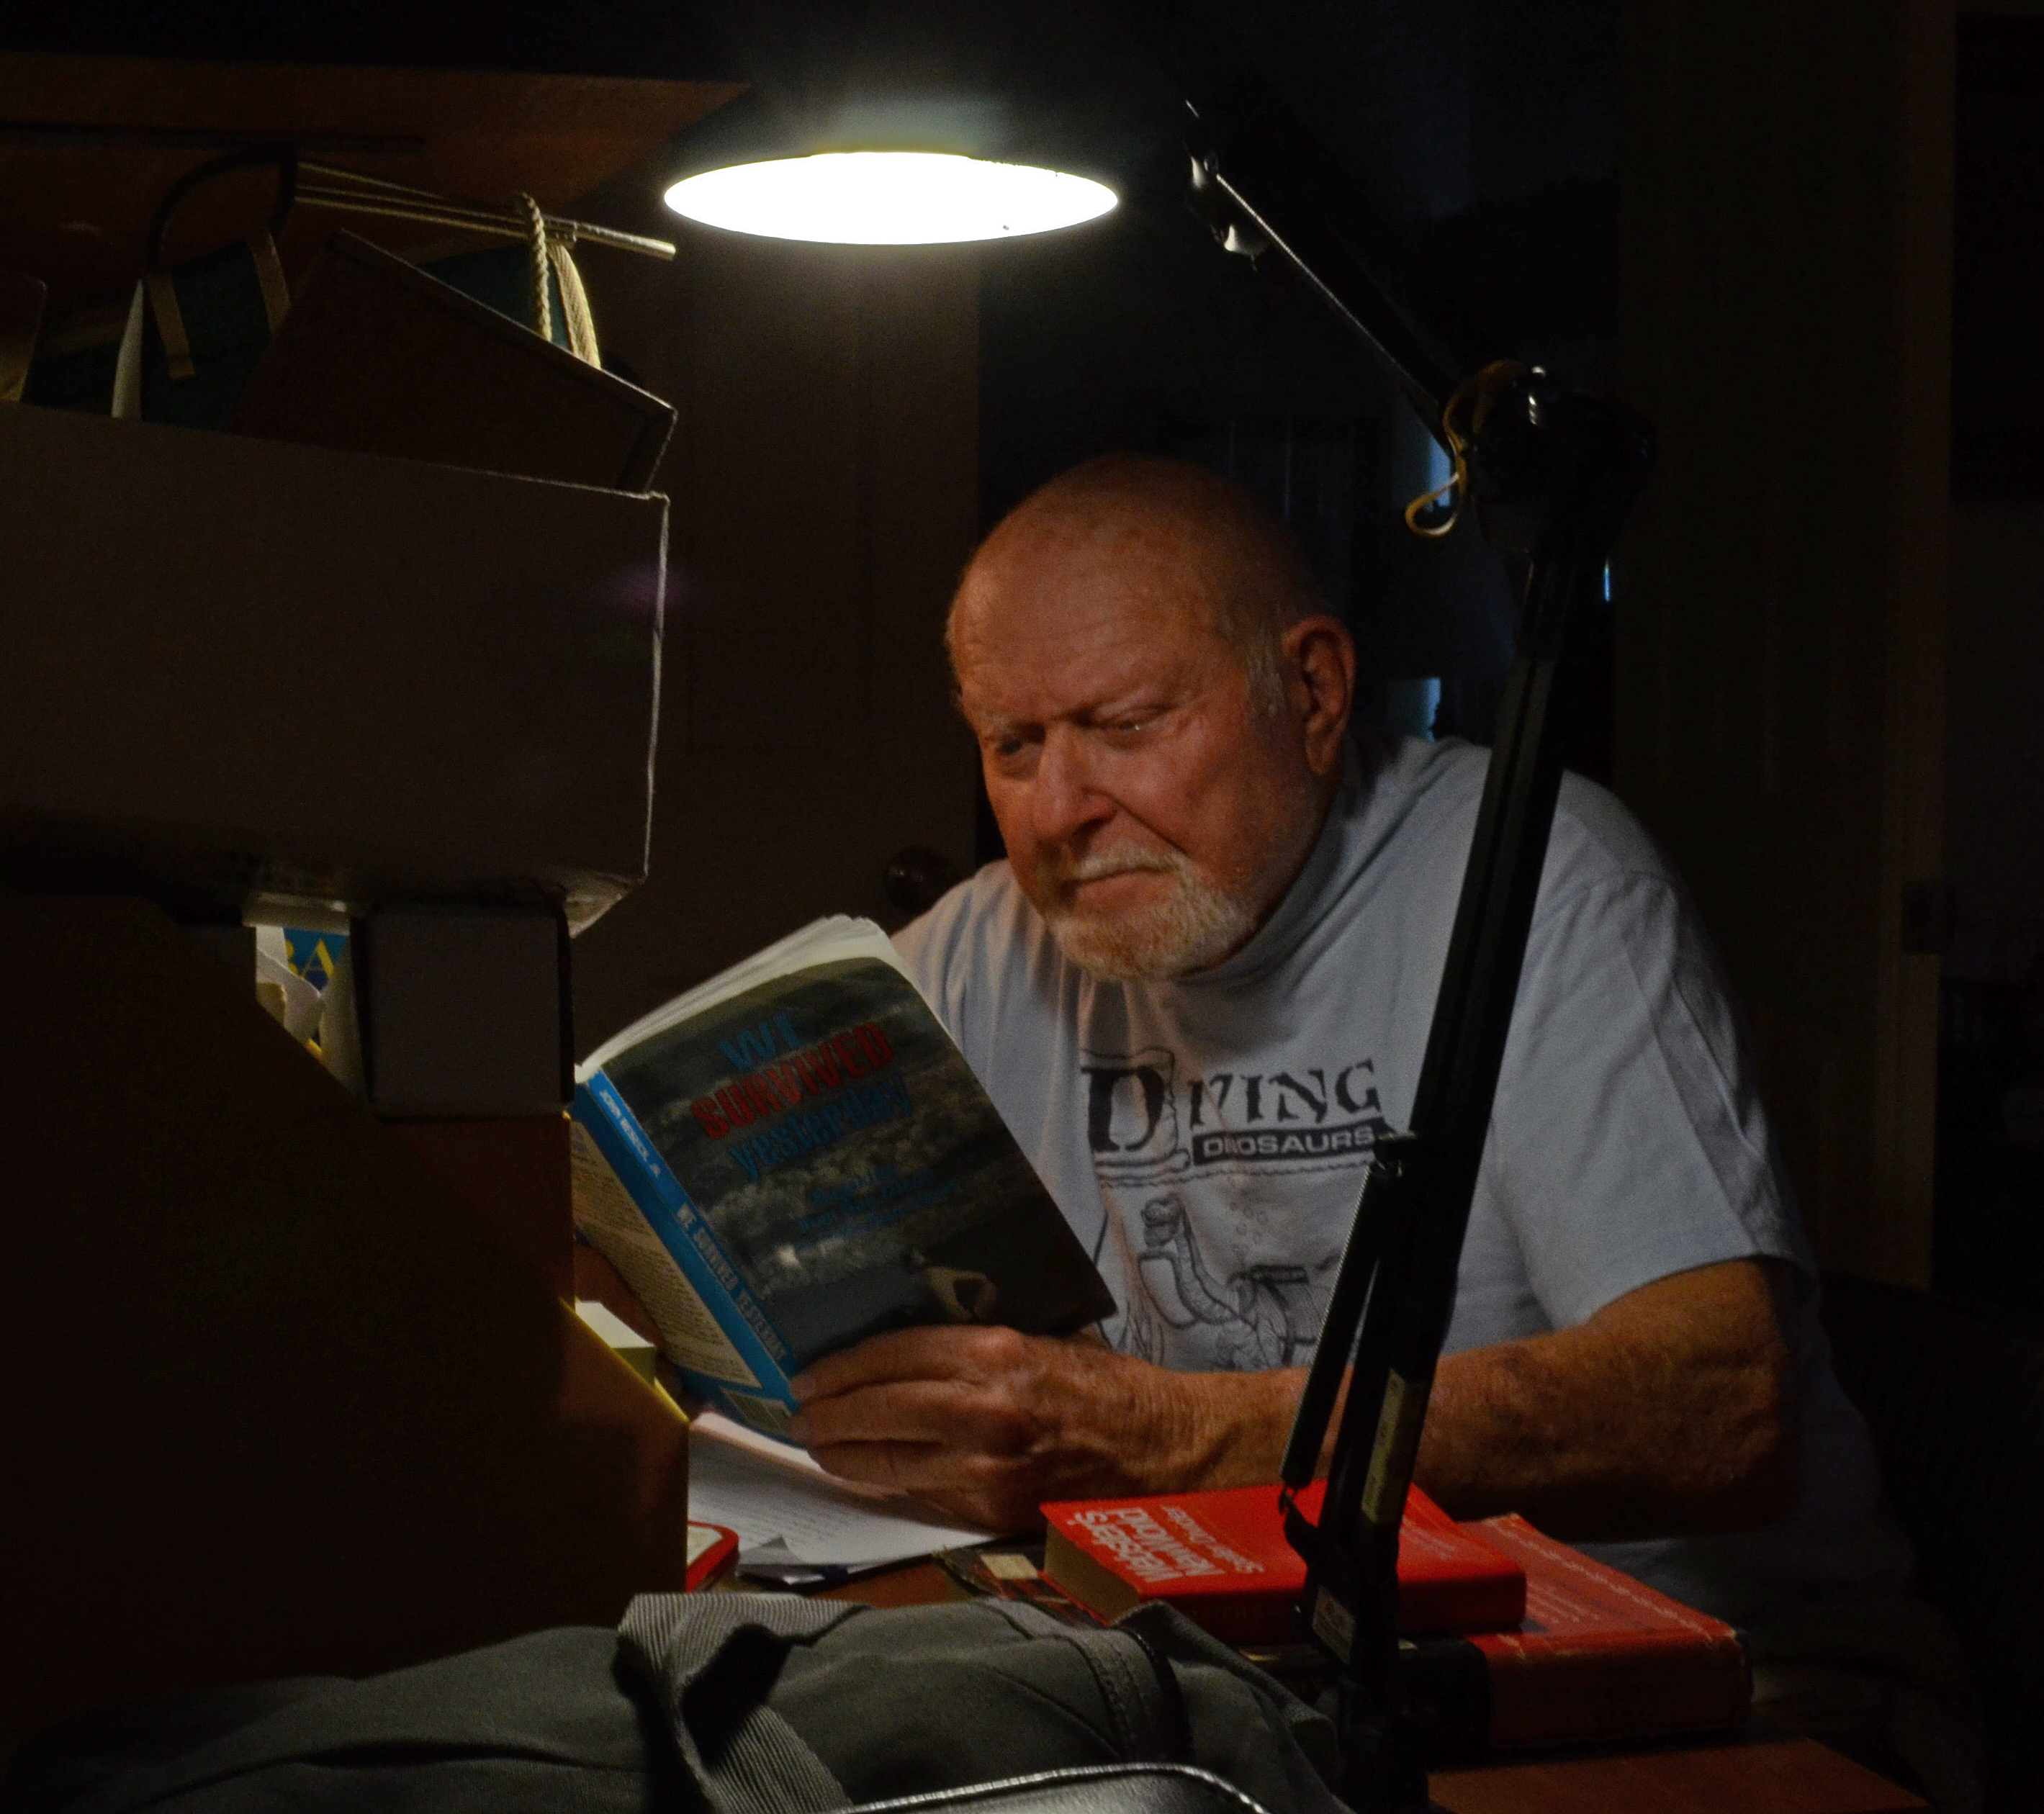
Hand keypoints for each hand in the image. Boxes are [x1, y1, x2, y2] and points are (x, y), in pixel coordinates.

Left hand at [788, 1325, 1291, 1530]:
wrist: (1167, 1453)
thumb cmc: (1109, 1388)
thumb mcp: (1044, 1340)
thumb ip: (980, 1347)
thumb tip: (912, 1347)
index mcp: (994, 1353)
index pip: (892, 1355)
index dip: (841, 1366)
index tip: (809, 1374)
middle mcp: (980, 1409)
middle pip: (877, 1410)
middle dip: (828, 1414)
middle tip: (799, 1414)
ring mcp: (982, 1468)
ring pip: (889, 1461)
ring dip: (844, 1455)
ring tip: (818, 1447)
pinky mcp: (991, 1513)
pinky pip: (923, 1495)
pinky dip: (890, 1483)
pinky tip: (871, 1474)